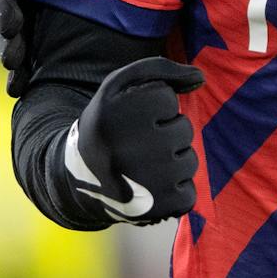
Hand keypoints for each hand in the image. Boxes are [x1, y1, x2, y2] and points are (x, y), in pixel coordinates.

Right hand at [0, 0, 45, 96]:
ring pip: (9, 29)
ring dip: (6, 45)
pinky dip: (19, 73)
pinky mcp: (46, 43)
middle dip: (3, 13)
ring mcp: (39, 15)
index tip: (15, 7)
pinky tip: (18, 86)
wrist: (159, 2)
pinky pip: (24, 59)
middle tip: (13, 27)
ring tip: (14, 64)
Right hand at [63, 57, 203, 224]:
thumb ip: (162, 68)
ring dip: (172, 162)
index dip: (153, 106)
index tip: (131, 119)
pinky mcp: (156, 209)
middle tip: (136, 144)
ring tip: (141, 166)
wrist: (76, 180)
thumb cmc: (110, 123)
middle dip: (166, 133)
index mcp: (119, 115)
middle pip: (183, 129)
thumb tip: (199, 78)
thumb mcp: (121, 84)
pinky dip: (174, 190)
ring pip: (189, 161)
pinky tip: (149, 189)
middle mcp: (131, 150)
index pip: (166, 98)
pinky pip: (188, 193)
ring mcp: (145, 182)